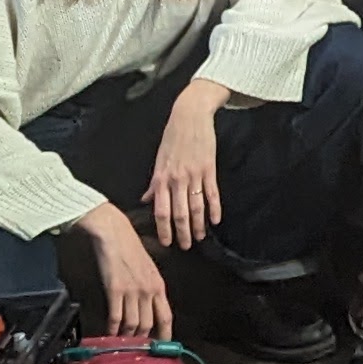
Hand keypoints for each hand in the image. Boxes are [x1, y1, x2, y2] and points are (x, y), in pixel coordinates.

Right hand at [80, 205, 170, 336]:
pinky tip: (109, 334)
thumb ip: (150, 289)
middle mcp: (149, 291)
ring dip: (126, 337)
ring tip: (121, 344)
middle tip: (134, 350)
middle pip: (148, 325)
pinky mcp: (115, 289)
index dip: (165, 336)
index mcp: (159, 286)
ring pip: (133, 324)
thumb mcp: (148, 269)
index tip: (161, 348)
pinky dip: (112, 329)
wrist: (114, 233)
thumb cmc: (130, 249)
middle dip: (142, 340)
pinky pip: (116, 317)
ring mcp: (133, 291)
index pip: (166, 317)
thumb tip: (148, 309)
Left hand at [145, 80, 228, 246]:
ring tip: (200, 237)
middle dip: (182, 232)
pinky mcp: (209, 169)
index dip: (163, 228)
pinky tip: (216, 220)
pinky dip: (214, 208)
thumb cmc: (172, 137)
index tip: (166, 242)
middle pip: (179, 213)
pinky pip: (212, 193)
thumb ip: (154, 183)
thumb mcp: (158, 159)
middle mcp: (177, 179)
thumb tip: (146, 199)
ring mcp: (194, 175)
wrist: (190, 116)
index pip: (161, 210)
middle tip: (185, 247)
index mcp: (162, 178)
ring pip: (196, 206)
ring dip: (198, 225)